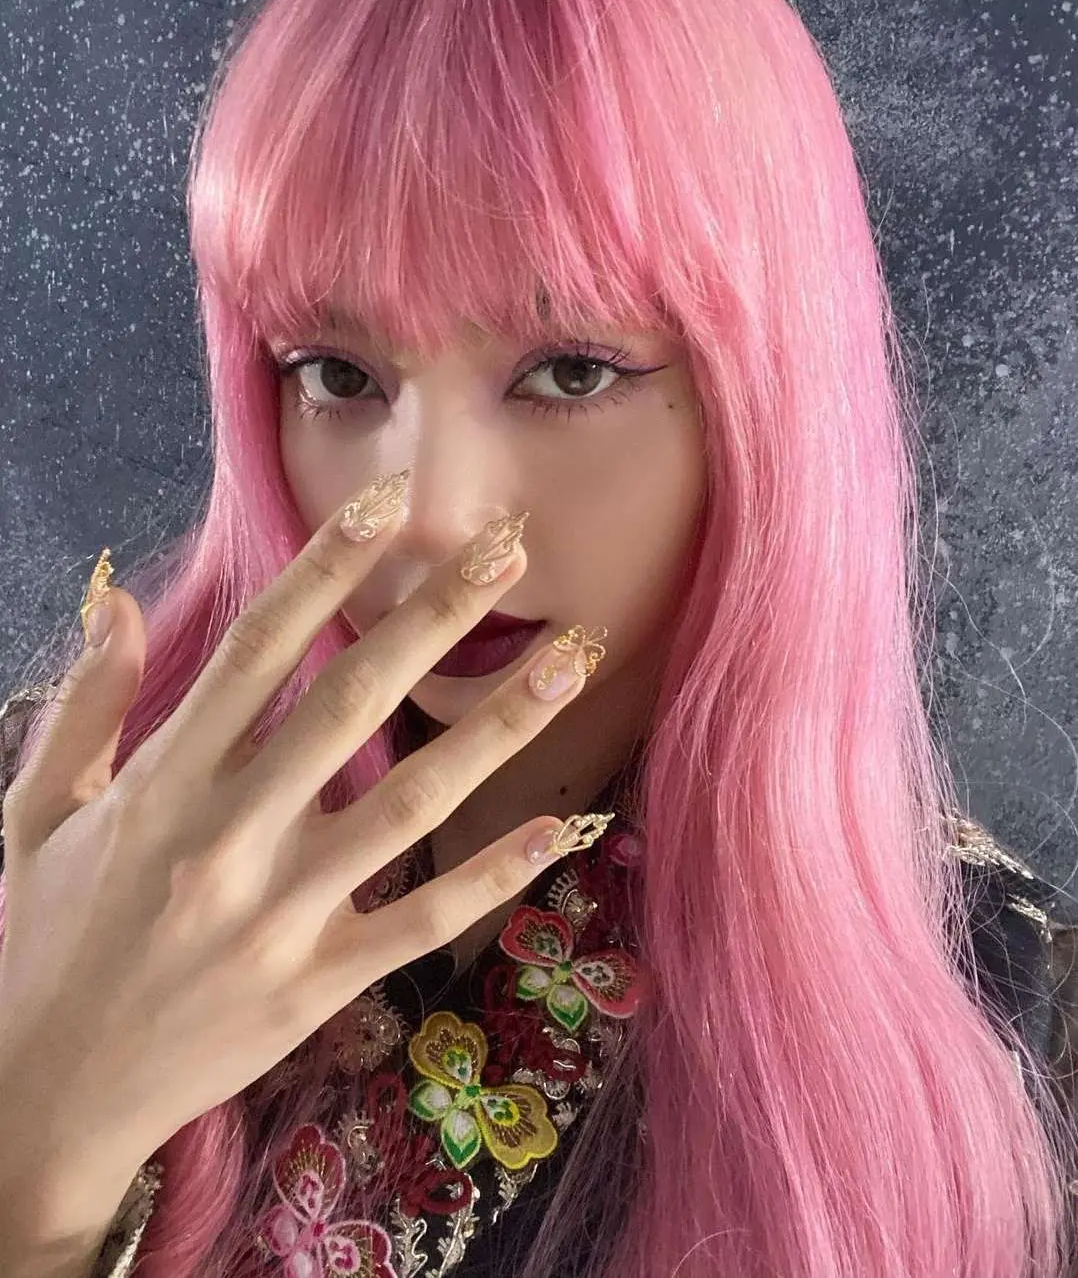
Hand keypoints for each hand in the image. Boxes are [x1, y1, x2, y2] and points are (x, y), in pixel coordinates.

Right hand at [0, 476, 594, 1210]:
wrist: (41, 1101)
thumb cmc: (41, 943)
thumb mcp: (34, 814)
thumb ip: (87, 704)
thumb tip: (114, 595)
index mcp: (163, 783)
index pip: (258, 649)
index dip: (326, 569)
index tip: (389, 505)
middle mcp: (228, 837)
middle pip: (350, 704)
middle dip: (433, 616)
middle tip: (508, 545)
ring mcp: (280, 915)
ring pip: (409, 805)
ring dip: (495, 728)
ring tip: (569, 662)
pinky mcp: (317, 984)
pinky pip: (420, 921)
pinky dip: (494, 877)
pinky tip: (561, 825)